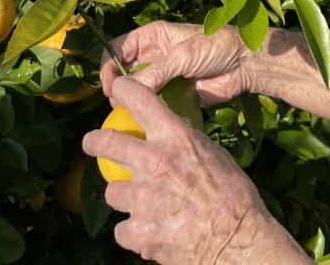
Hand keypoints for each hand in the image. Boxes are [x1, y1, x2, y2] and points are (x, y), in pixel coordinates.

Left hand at [82, 77, 310, 264]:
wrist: (238, 239)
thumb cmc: (233, 194)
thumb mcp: (213, 155)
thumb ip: (186, 143)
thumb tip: (171, 134)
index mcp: (176, 137)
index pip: (141, 100)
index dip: (124, 90)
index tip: (117, 89)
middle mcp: (154, 161)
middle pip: (107, 143)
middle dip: (94, 141)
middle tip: (91, 142)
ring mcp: (142, 198)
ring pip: (113, 192)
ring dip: (126, 197)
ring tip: (143, 204)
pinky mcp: (139, 232)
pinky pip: (123, 229)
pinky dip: (134, 231)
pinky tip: (150, 232)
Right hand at [100, 20, 252, 104]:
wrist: (245, 64)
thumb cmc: (215, 48)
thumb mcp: (182, 56)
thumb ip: (155, 73)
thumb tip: (125, 91)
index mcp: (153, 36)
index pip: (118, 47)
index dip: (108, 65)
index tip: (110, 85)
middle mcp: (154, 55)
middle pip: (122, 70)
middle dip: (115, 86)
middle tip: (116, 104)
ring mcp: (163, 75)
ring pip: (135, 89)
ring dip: (128, 102)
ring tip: (126, 115)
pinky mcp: (173, 94)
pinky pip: (152, 103)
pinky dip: (145, 111)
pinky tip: (142, 122)